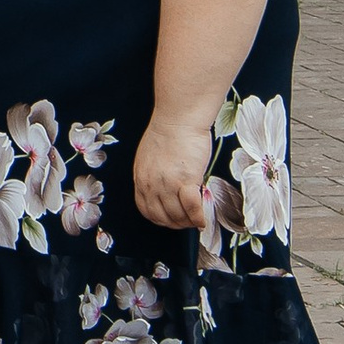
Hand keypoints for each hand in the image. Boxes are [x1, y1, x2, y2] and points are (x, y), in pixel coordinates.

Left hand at [132, 112, 212, 230]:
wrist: (178, 118)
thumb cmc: (169, 133)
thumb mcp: (150, 158)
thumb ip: (155, 176)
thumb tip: (167, 192)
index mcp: (140, 178)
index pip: (146, 209)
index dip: (160, 219)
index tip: (171, 220)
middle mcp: (151, 184)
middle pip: (162, 217)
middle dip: (176, 224)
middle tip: (187, 222)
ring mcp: (167, 184)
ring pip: (177, 216)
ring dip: (188, 222)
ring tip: (196, 219)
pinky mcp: (186, 180)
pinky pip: (192, 208)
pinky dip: (199, 218)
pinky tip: (203, 219)